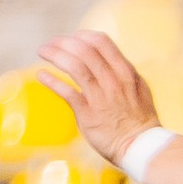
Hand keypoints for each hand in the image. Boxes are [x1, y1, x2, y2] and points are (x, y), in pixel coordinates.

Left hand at [37, 31, 160, 165]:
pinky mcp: (88, 114)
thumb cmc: (140, 120)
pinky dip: (51, 80)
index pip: (100, 41)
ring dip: (55, 55)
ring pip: (74, 66)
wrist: (141, 147)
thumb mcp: (139, 89)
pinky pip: (66, 91)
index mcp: (125, 71)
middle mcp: (113, 81)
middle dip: (62, 42)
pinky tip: (41, 75)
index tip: (70, 39)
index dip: (80, 36)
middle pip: (83, 49)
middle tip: (50, 45)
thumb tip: (109, 59)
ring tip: (43, 52)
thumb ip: (123, 73)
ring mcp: (100, 97)